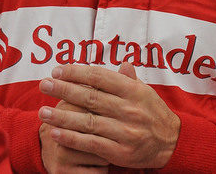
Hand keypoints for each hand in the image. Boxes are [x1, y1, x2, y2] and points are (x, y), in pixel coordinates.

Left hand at [38, 62, 179, 168]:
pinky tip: (55, 133)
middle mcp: (129, 109)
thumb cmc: (153, 113)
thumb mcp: (144, 91)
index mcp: (133, 91)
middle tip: (43, 84)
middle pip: (90, 97)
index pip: (99, 77)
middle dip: (63, 90)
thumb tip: (122, 63)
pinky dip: (71, 139)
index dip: (76, 72)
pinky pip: (91, 144)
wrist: (173, 144)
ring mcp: (125, 132)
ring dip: (61, 117)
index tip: (57, 70)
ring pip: (87, 122)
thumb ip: (128, 79)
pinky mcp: (121, 152)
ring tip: (42, 112)